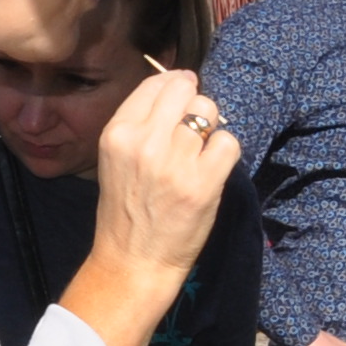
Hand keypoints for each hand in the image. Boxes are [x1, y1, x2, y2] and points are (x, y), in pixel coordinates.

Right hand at [55, 70, 242, 345]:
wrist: (132, 261)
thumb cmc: (127, 209)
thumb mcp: (117, 157)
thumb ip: (142, 123)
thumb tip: (180, 86)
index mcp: (118, 133)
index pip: (156, 84)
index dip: (175, 88)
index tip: (181, 101)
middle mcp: (144, 142)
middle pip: (186, 90)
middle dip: (195, 104)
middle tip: (194, 129)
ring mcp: (175, 162)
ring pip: (209, 112)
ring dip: (211, 130)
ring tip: (200, 154)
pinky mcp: (202, 183)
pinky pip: (228, 142)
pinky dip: (225, 153)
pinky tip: (212, 170)